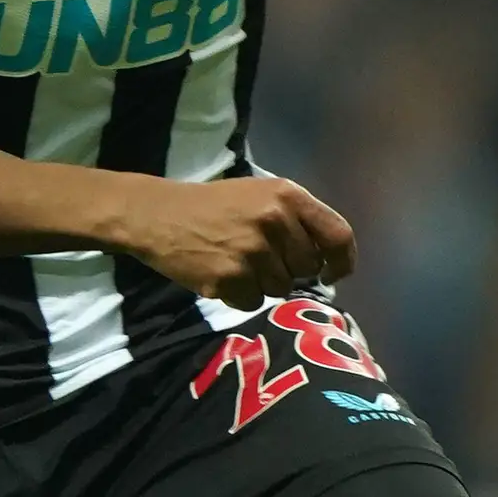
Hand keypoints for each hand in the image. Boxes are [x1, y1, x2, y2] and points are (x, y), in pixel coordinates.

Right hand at [101, 174, 356, 307]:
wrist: (156, 215)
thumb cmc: (212, 205)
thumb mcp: (258, 194)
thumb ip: (295, 219)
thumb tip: (327, 262)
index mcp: (286, 195)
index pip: (338, 235)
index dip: (342, 261)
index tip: (333, 273)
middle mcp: (274, 221)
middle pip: (307, 268)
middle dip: (289, 270)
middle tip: (258, 258)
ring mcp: (252, 251)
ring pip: (280, 288)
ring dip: (262, 284)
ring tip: (235, 263)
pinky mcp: (230, 278)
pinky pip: (253, 301)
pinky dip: (239, 296)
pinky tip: (220, 275)